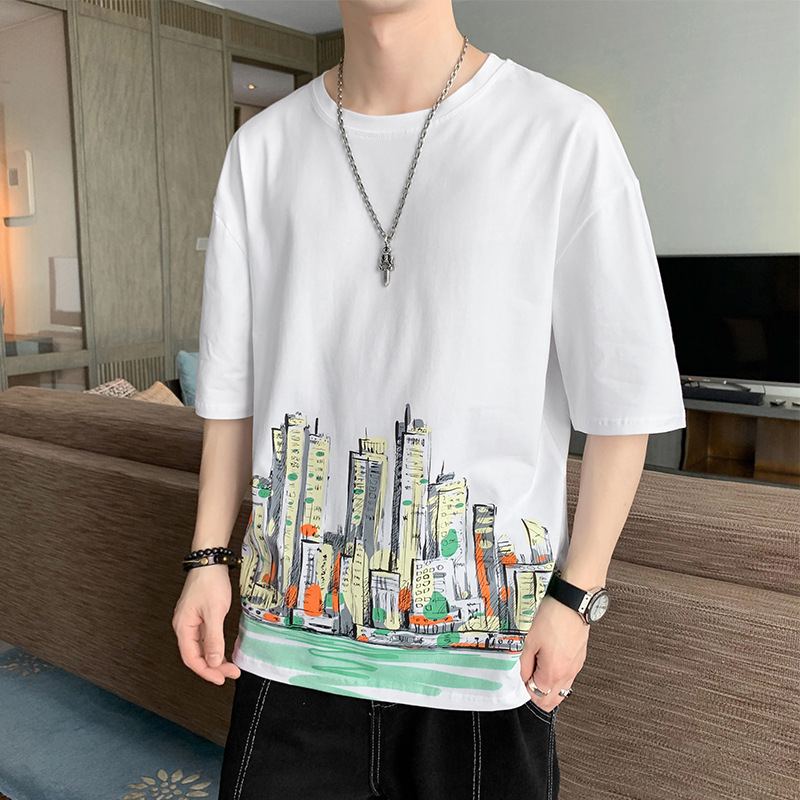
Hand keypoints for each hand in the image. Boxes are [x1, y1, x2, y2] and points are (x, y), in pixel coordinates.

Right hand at [172, 565, 240, 684]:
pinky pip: (205, 638)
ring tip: (230, 667)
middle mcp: (184, 626)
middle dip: (213, 667)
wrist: (210, 560)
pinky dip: (214, 647)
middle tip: (231, 674)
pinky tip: (224, 652)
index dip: (206, 671)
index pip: (191, 658)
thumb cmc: (210, 582)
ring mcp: (191, 621)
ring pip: (201, 647)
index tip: (221, 679)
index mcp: (183, 627)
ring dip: (215, 658)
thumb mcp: (214, 612)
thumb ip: (214, 638)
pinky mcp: (199, 616)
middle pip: (196, 655)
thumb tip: (213, 662)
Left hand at [519, 594, 589, 711]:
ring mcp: (576, 666)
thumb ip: (524, 663)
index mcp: (554, 672)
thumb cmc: (554, 617)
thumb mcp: (530, 640)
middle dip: (537, 694)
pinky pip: (568, 678)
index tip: (521, 677)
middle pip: (552, 700)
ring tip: (537, 670)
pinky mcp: (579, 658)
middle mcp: (568, 673)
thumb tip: (523, 676)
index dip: (525, 688)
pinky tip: (549, 663)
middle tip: (527, 679)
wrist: (573, 602)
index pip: (537, 695)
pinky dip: (558, 678)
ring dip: (548, 688)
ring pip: (562, 691)